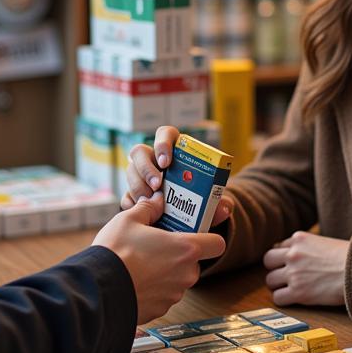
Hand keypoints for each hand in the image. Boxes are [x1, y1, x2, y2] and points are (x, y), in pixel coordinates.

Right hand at [93, 192, 225, 323]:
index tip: (195, 233)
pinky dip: (154, 288)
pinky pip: (164, 294)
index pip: (217, 244)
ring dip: (166, 272)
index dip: (209, 238)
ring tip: (141, 263)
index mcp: (185, 248)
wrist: (98, 290)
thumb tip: (157, 201)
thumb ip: (148, 208)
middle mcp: (185, 274)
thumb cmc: (116, 253)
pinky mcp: (161, 310)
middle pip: (194, 262)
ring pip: (178, 279)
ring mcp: (174, 295)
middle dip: (179, 255)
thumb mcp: (129, 219)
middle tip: (158, 245)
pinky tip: (135, 280)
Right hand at [120, 125, 234, 228]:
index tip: (166, 161)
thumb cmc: (199, 199)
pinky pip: (126, 194)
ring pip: (130, 171)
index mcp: (174, 150)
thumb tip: (225, 207)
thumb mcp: (210, 199)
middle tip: (157, 184)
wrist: (189, 218)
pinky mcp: (132, 193)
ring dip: (138, 185)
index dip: (163, 143)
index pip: (165, 134)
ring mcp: (140, 175)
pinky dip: (131, 203)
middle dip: (146, 168)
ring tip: (150, 202)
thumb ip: (217, 202)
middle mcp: (154, 159)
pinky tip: (139, 212)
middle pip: (140, 151)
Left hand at [262, 231, 348, 306]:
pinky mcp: (298, 292)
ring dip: (278, 286)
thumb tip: (299, 255)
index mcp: (299, 238)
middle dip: (275, 269)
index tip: (291, 265)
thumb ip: (308, 247)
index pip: (279, 247)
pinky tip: (293, 299)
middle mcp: (292, 254)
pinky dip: (283, 300)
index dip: (284, 258)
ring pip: (270, 280)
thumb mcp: (324, 242)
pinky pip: (278, 298)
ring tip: (290, 289)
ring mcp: (293, 273)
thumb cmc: (350, 258)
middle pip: (268, 261)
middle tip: (286, 277)